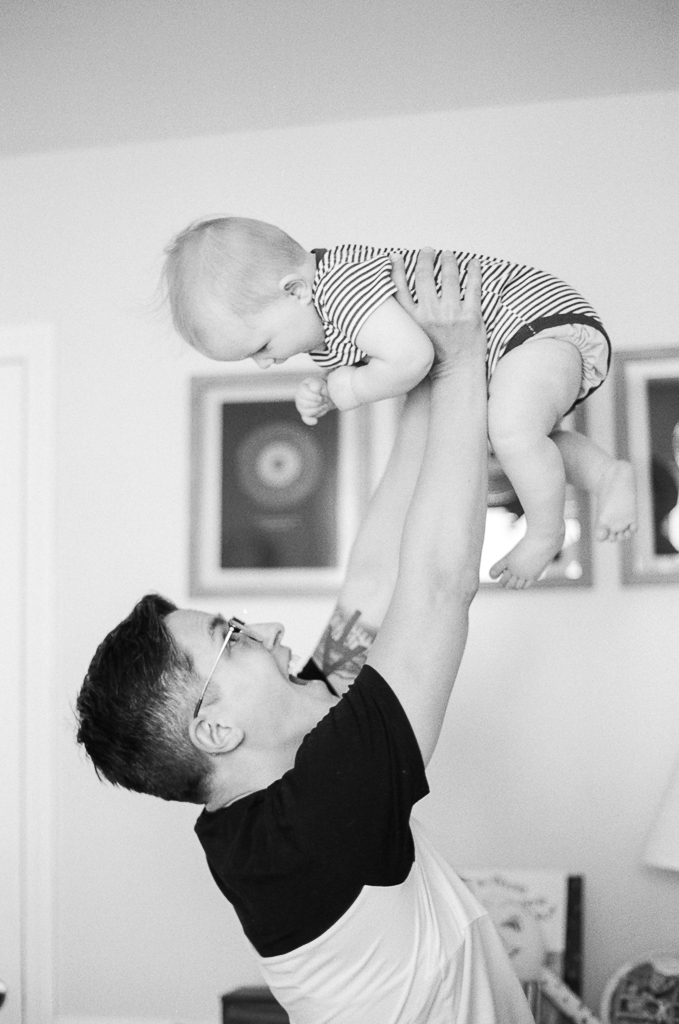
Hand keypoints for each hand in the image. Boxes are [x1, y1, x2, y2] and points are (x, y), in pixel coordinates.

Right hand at [295, 376, 335, 424]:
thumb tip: (315, 391)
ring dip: (319, 409)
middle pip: (305, 404)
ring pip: (308, 412)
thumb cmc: (321, 387)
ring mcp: (301, 406)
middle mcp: (299, 397)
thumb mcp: (320, 382)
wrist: (323, 393)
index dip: (314, 397)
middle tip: (325, 400)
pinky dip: (310, 420)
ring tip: (325, 405)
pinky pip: (306, 419)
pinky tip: (315, 421)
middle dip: (318, 404)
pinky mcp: (305, 414)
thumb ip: (317, 385)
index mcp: (302, 388)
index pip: (304, 394)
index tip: (321, 397)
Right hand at [390, 249, 484, 374]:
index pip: (399, 288)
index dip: (396, 269)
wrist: (457, 373)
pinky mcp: (472, 316)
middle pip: (424, 276)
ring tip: (448, 255)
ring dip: (448, 261)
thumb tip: (398, 297)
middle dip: (425, 259)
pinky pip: (474, 287)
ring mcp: (452, 314)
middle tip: (427, 251)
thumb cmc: (434, 358)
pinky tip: (472, 264)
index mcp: (413, 321)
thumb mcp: (412, 338)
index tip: (397, 257)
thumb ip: (405, 319)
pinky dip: (473, 272)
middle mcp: (430, 315)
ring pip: (449, 277)